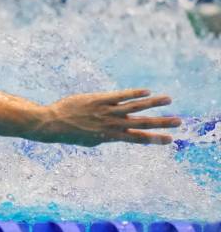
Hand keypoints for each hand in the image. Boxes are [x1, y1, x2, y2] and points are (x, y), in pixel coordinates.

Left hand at [39, 89, 180, 145]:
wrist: (52, 124)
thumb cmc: (69, 132)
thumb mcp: (88, 140)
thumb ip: (102, 138)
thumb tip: (111, 137)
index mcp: (110, 137)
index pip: (137, 139)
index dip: (154, 139)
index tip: (169, 140)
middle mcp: (111, 125)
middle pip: (141, 124)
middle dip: (161, 123)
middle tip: (179, 122)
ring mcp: (106, 112)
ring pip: (134, 107)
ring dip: (153, 103)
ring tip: (168, 99)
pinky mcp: (98, 100)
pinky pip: (119, 96)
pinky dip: (134, 93)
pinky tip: (147, 91)